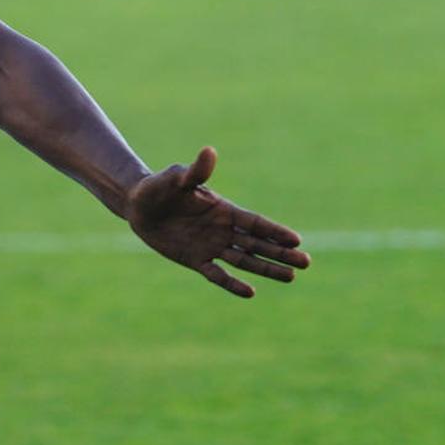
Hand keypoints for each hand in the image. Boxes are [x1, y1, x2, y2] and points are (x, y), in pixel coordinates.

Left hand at [124, 147, 309, 297]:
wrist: (138, 204)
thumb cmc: (158, 186)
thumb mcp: (177, 178)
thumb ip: (196, 171)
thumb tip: (209, 152)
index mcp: (223, 209)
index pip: (255, 223)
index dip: (275, 231)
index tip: (297, 240)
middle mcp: (222, 229)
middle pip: (257, 244)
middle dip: (281, 253)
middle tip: (306, 263)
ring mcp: (210, 246)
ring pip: (245, 260)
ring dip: (267, 268)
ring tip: (291, 276)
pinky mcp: (195, 260)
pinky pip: (217, 274)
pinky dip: (232, 284)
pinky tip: (250, 292)